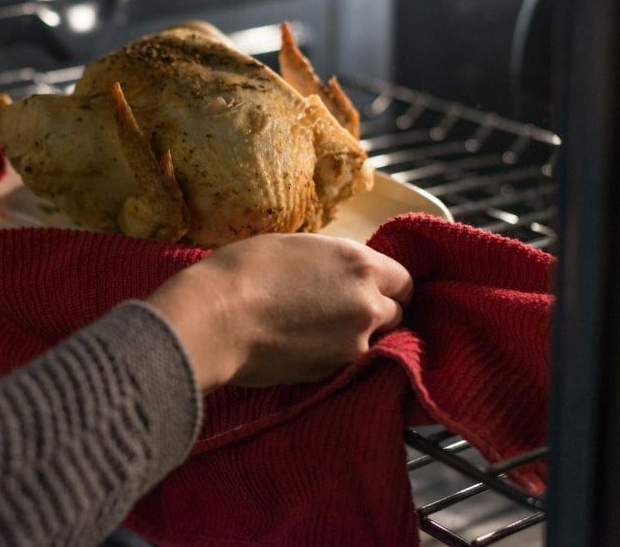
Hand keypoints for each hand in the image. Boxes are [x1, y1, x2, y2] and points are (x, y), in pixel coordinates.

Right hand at [147, 234, 412, 392]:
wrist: (215, 318)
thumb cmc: (243, 271)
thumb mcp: (296, 247)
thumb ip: (332, 263)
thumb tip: (340, 276)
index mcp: (359, 263)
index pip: (404, 280)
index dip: (388, 285)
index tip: (372, 289)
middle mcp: (367, 303)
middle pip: (397, 313)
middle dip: (378, 312)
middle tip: (344, 311)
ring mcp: (354, 343)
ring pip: (376, 341)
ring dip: (359, 337)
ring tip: (321, 332)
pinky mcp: (333, 372)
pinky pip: (349, 363)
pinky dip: (336, 357)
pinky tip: (307, 348)